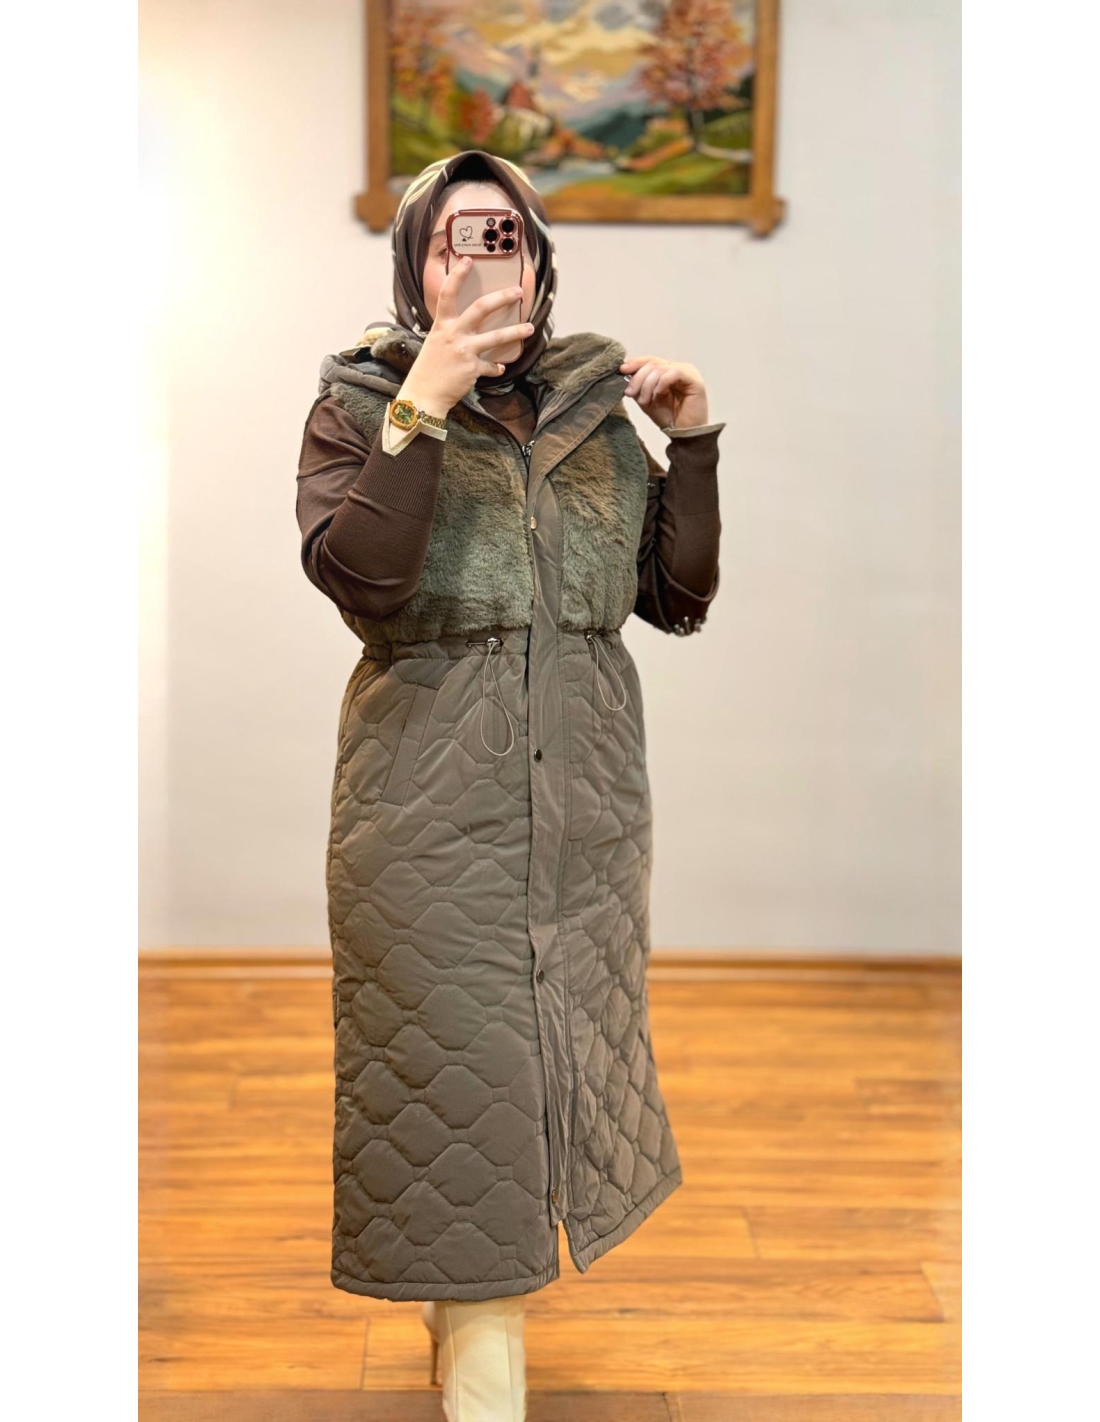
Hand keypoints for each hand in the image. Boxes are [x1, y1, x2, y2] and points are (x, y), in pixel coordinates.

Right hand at [403, 257, 534, 414]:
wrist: (423, 395)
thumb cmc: (428, 369)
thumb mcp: (435, 342)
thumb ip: (450, 331)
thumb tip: (469, 325)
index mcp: (442, 325)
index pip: (448, 294)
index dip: (457, 275)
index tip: (468, 260)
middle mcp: (453, 334)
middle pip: (481, 309)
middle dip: (502, 297)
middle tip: (518, 292)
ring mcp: (464, 351)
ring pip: (496, 337)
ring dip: (516, 331)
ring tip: (530, 328)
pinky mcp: (472, 369)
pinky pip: (492, 366)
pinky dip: (497, 367)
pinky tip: (500, 368)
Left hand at [619, 355, 708, 430]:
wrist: (683, 434)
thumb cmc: (668, 418)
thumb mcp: (646, 400)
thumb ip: (638, 387)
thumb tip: (625, 373)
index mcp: (667, 371)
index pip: (650, 360)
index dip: (635, 363)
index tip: (622, 370)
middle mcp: (677, 368)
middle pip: (653, 363)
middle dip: (638, 378)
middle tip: (630, 393)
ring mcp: (687, 372)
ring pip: (661, 368)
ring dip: (648, 384)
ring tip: (644, 401)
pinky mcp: (694, 379)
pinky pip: (674, 373)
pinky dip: (662, 382)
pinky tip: (658, 394)